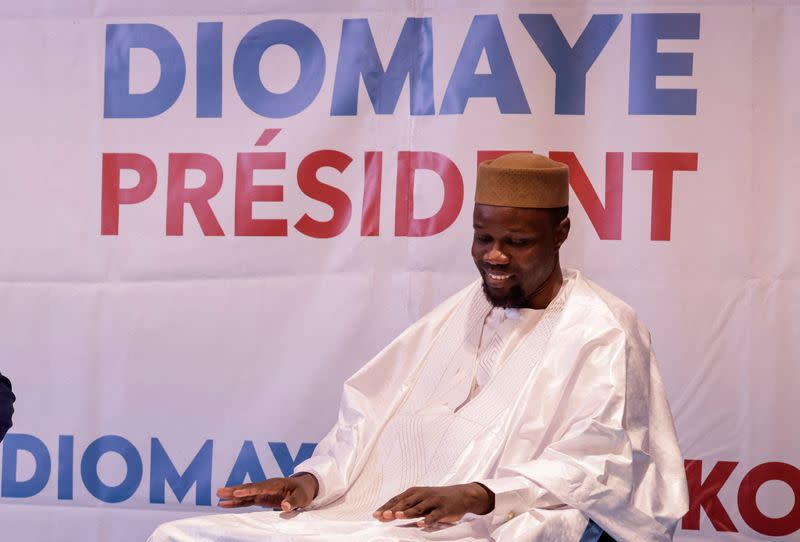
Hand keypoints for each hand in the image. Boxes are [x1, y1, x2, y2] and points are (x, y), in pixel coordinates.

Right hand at [216, 473, 318, 510]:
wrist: (304, 488)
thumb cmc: (303, 492)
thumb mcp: (302, 498)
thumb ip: (293, 502)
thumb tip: (284, 506)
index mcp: (275, 484)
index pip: (259, 488)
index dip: (248, 491)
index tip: (237, 492)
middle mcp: (266, 486)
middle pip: (248, 488)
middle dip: (234, 490)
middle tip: (219, 491)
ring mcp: (263, 492)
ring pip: (244, 494)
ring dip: (232, 495)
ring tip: (218, 496)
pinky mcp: (261, 498)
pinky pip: (246, 500)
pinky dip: (236, 502)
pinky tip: (225, 504)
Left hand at [373, 483, 494, 526]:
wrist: (462, 495)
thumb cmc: (437, 499)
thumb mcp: (421, 500)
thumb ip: (408, 507)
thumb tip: (388, 514)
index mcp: (415, 492)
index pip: (397, 499)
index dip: (386, 507)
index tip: (376, 515)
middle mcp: (423, 494)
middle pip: (405, 502)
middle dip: (393, 509)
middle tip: (382, 516)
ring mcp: (433, 501)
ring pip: (418, 507)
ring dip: (407, 512)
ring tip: (397, 516)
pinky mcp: (444, 508)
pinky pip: (434, 515)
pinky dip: (427, 520)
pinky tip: (420, 525)